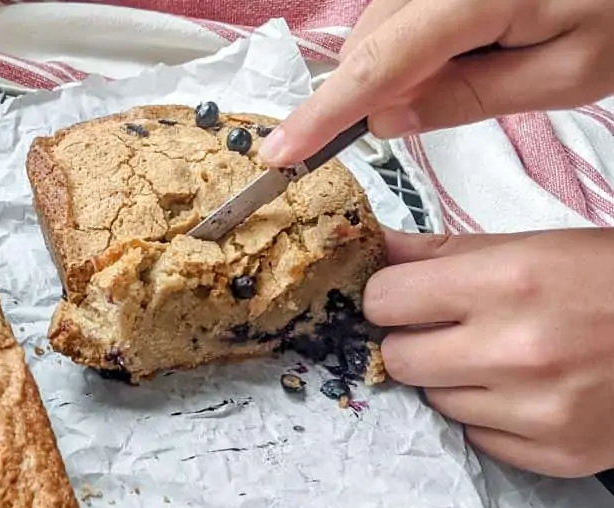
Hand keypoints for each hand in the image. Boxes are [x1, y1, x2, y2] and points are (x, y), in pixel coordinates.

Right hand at [260, 0, 613, 165]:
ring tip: (474, 62)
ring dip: (397, 61)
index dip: (323, 114)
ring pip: (380, 22)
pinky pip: (401, 6)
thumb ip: (468, 99)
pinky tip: (466, 42)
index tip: (281, 154)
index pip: (377, 64)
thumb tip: (384, 120)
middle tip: (433, 107)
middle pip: (370, 39)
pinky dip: (413, 37)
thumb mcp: (566, 73)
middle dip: (376, 87)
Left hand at [364, 228, 613, 477]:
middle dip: (413, 341)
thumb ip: (443, 251)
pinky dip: (491, 417)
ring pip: (435, 401)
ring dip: (454, 380)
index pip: (385, 300)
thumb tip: (373, 247)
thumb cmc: (613, 279)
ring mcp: (538, 410)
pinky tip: (529, 392)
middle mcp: (518, 350)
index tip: (408, 297)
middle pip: (398, 358)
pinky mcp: (556, 454)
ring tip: (505, 358)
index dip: (391, 297)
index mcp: (510, 282)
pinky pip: (477, 437)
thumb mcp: (536, 245)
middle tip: (452, 331)